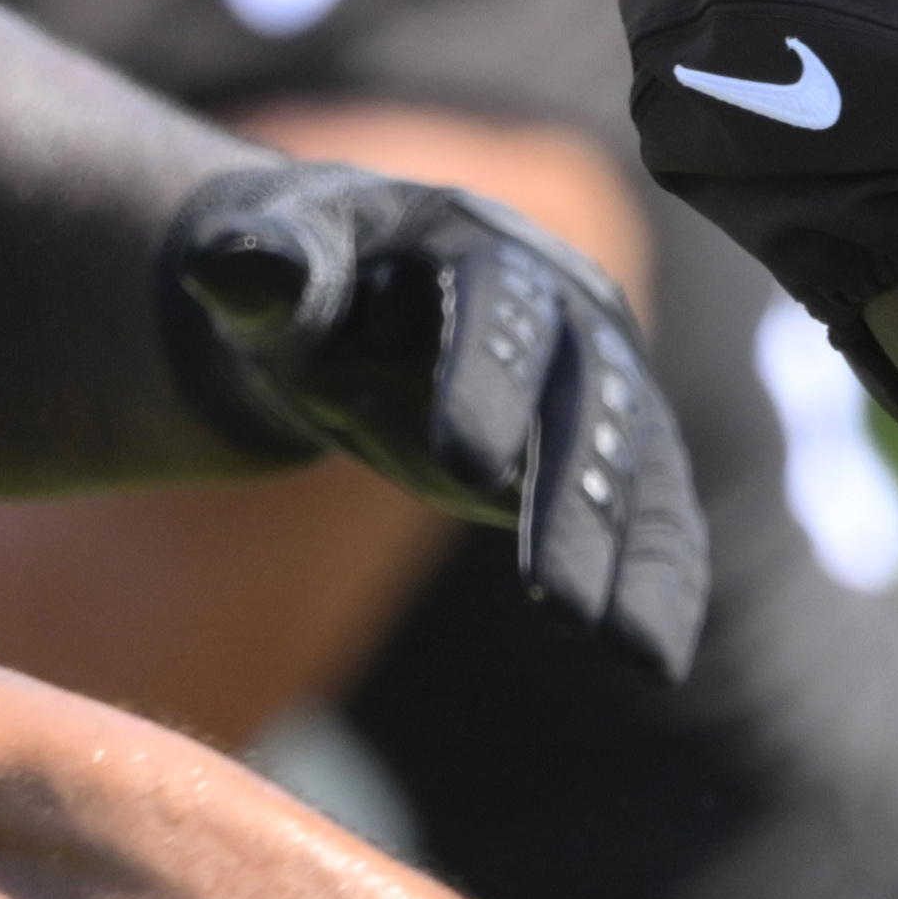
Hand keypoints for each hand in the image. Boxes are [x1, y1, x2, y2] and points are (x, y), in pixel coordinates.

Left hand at [153, 161, 708, 676]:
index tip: (467, 467)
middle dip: (574, 500)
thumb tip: (236, 262)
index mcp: (475, 241)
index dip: (487, 378)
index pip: (497, 301)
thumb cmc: (303, 284)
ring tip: (633, 655)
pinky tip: (656, 657)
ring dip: (639, 559)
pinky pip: (650, 512)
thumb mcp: (270, 272)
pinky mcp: (608, 446)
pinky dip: (661, 581)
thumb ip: (265, 271)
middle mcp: (562, 300)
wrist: (353, 305)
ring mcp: (598, 374)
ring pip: (636, 465)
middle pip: (586, 396)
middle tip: (554, 602)